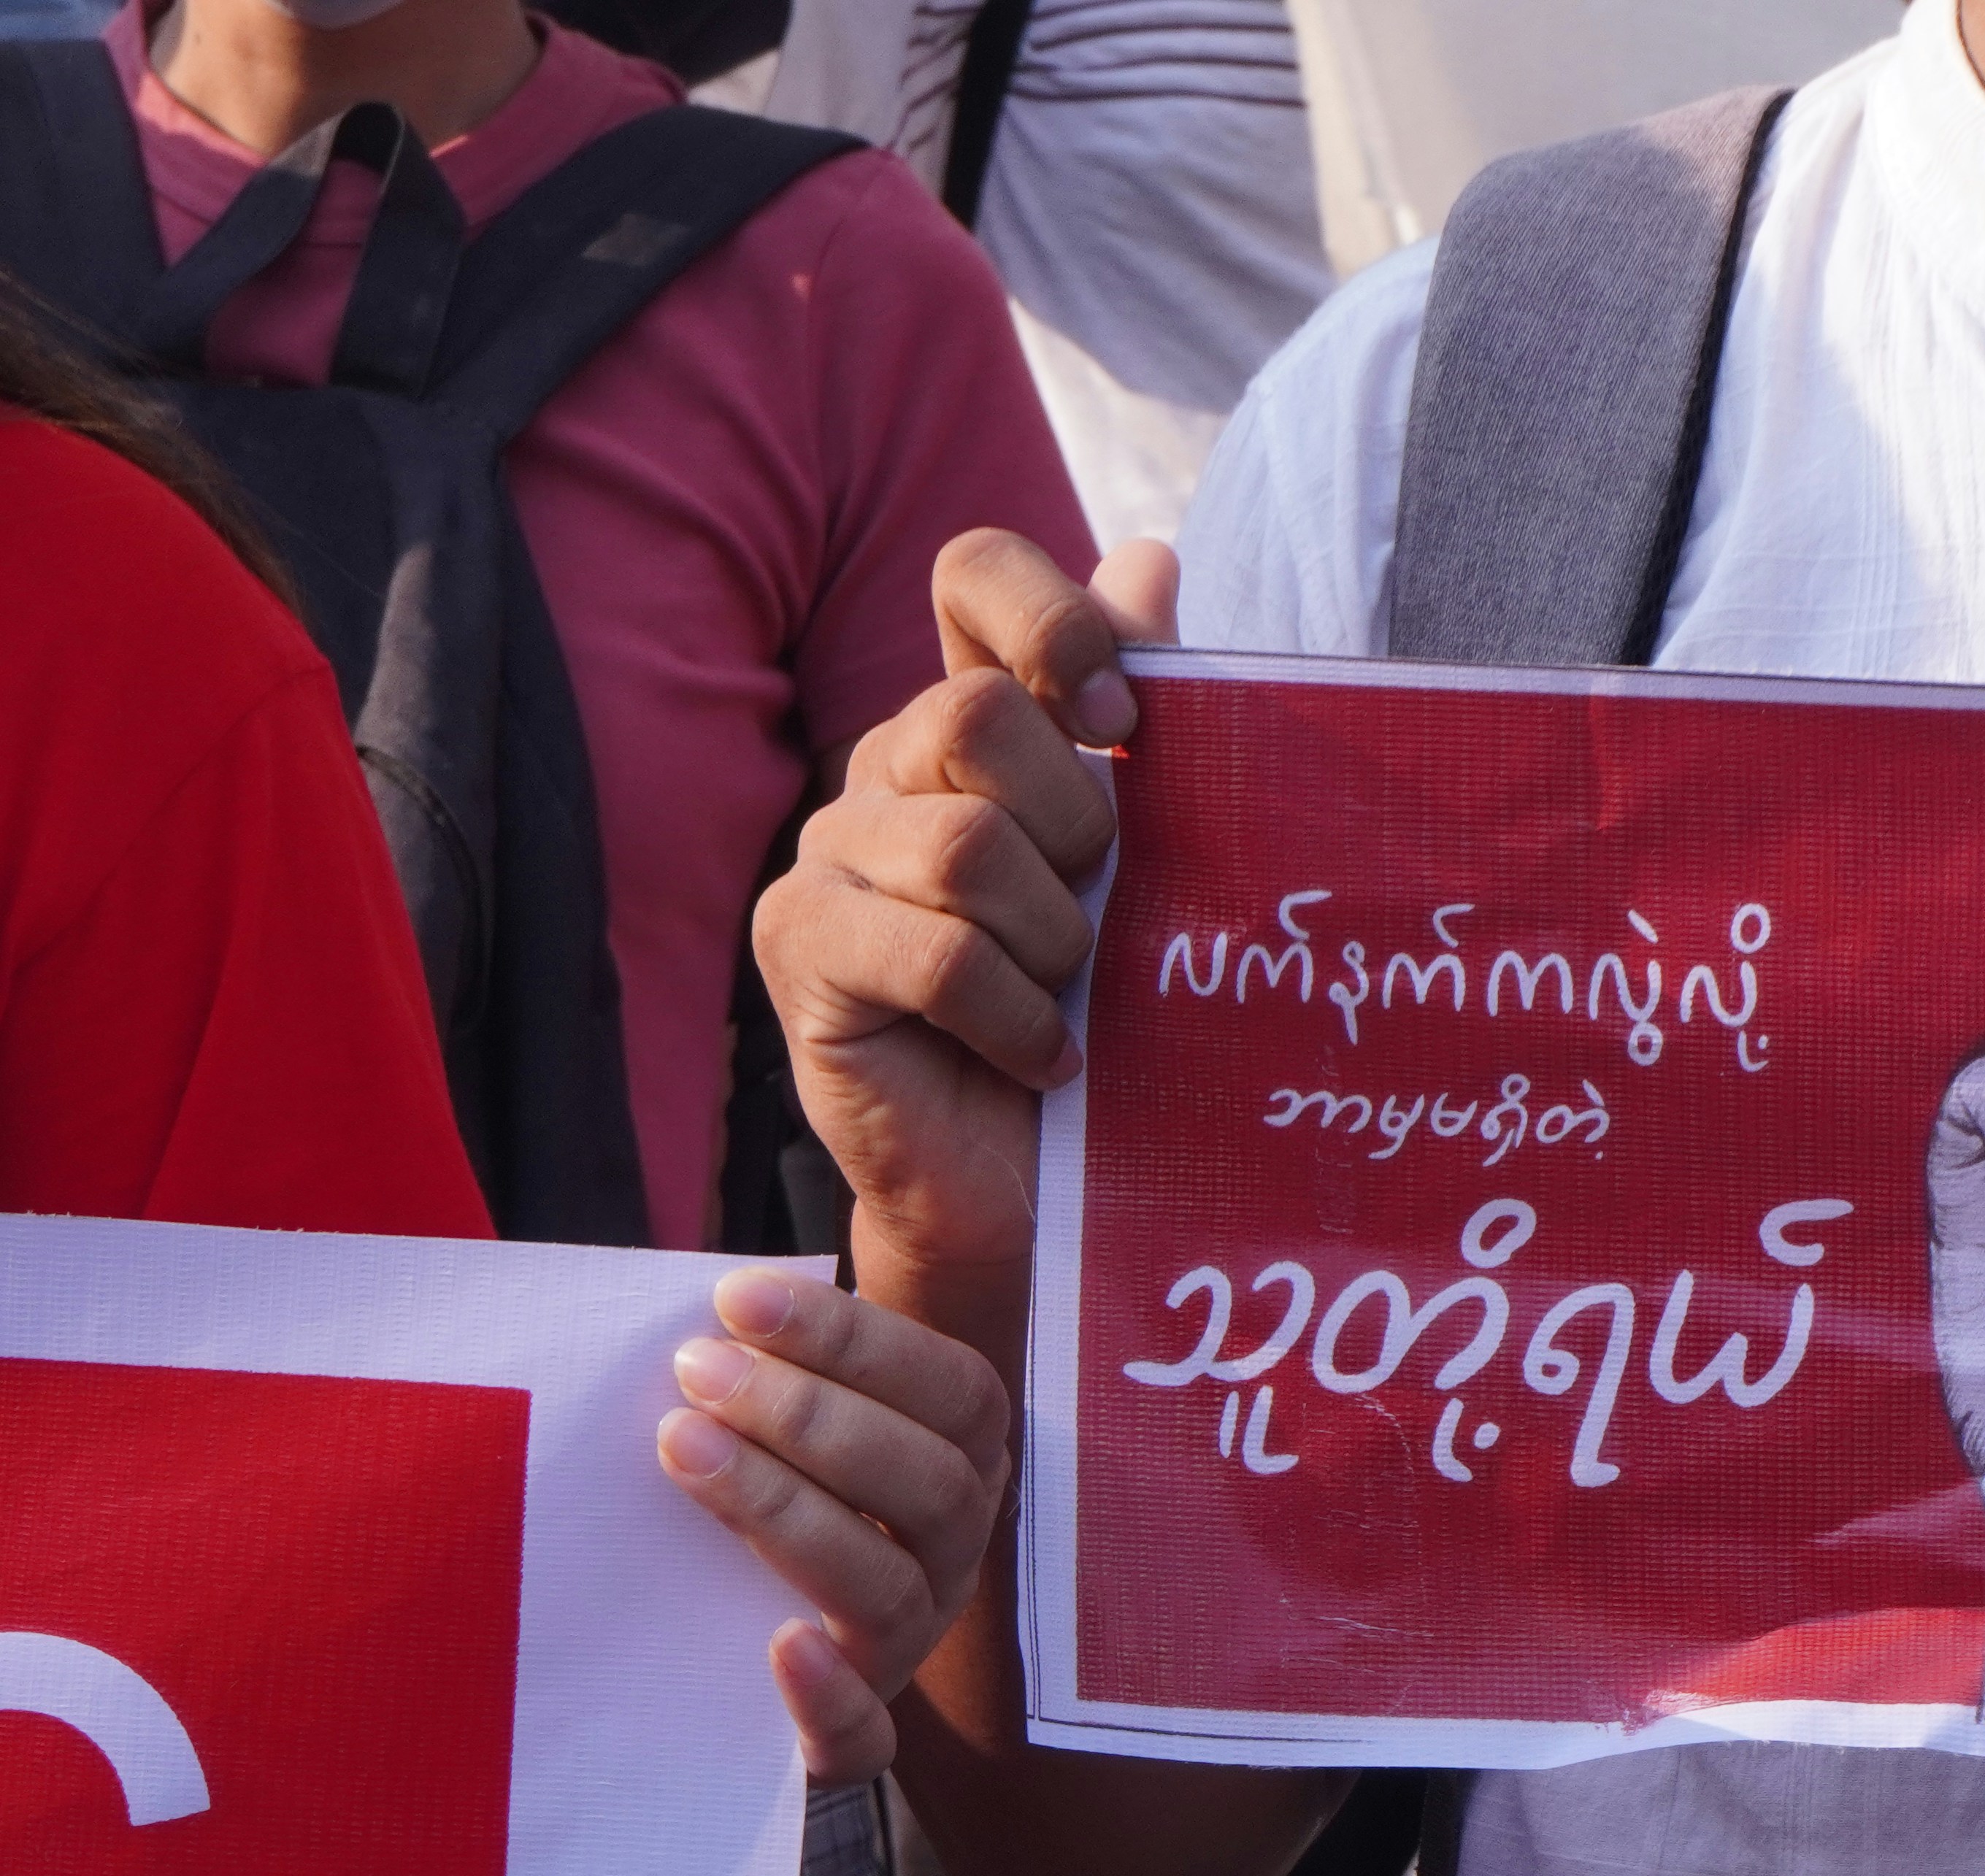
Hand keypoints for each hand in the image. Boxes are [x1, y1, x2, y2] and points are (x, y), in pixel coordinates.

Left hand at [658, 1266, 1009, 1782]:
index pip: (952, 1390)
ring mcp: (901, 1645)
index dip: (855, 1340)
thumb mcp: (774, 1387)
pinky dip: (828, 1699)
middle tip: (696, 1372)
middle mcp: (947, 1552)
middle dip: (811, 1418)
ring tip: (682, 1450)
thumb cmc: (740, 1471)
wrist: (692, 1631)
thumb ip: (780, 1324)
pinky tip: (779, 1647)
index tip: (736, 1295)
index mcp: (954, 1460)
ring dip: (788, 1513)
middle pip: (928, 1485)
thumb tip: (758, 1227)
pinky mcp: (844, 1735)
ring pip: (889, 1590)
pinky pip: (863, 1740)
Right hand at [754, 532, 1177, 1291]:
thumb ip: (1144, 711)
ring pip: (959, 847)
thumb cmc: (1104, 1010)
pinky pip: (935, 954)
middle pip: (969, 717)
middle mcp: (884, 767)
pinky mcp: (800, 950)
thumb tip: (1147, 556)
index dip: (1054, 622)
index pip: (973, 573)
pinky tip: (1048, 1057)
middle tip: (1103, 915)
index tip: (1126, 722)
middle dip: (1073, 827)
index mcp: (972, 722)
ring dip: (1054, 941)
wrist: (1036, 1178)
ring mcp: (826, 855)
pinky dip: (1021, 1017)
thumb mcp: (1152, 856)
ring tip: (1073, 1000)